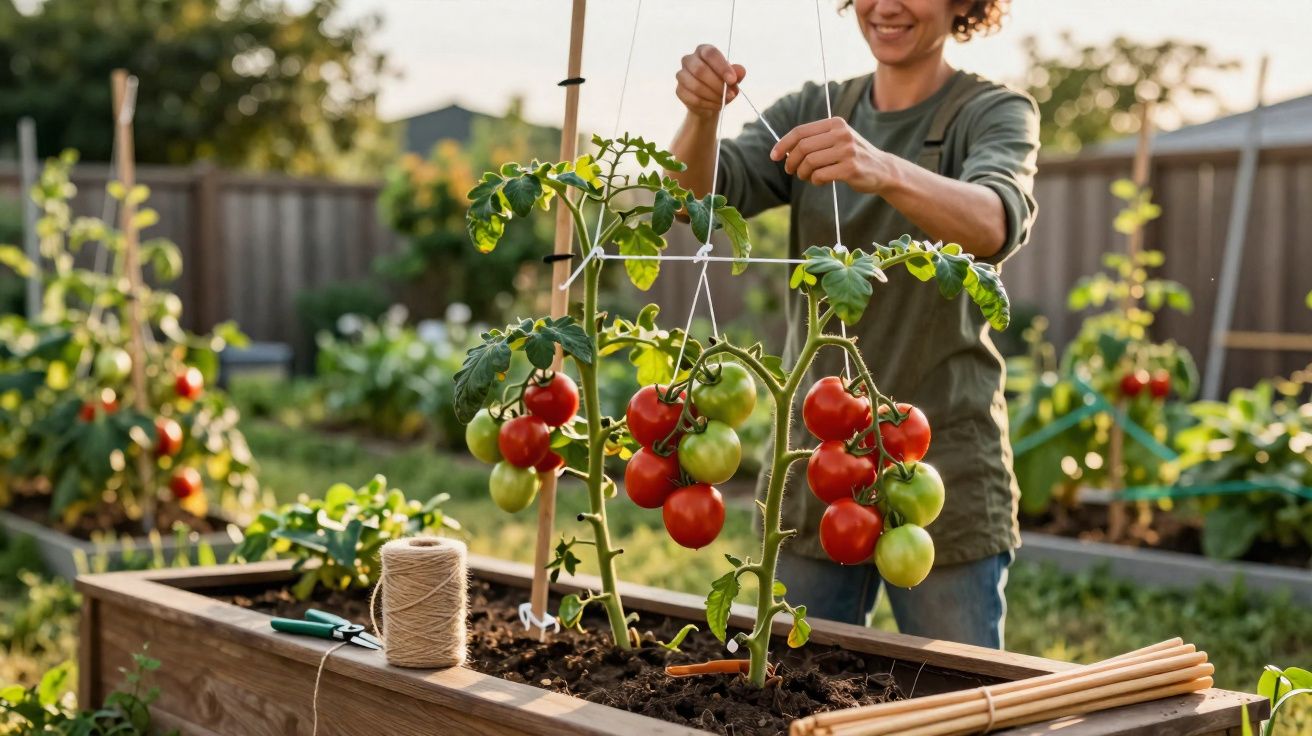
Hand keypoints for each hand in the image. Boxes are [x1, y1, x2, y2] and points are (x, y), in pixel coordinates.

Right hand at [676, 45, 745, 117]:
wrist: (710, 101)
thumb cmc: (722, 83)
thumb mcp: (733, 78)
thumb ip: (737, 73)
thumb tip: (740, 71)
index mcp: (703, 51)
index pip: (710, 54)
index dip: (722, 67)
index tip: (733, 80)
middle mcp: (689, 60)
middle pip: (700, 70)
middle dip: (718, 84)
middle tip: (731, 95)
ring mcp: (682, 75)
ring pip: (696, 86)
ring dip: (713, 96)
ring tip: (724, 100)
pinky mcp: (679, 90)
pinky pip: (693, 99)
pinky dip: (707, 104)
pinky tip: (716, 105)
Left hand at [770, 117, 891, 192]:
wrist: (883, 169)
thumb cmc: (853, 156)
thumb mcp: (837, 140)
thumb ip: (815, 141)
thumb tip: (784, 150)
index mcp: (835, 123)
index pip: (800, 131)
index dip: (783, 144)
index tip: (774, 156)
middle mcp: (842, 134)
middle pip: (802, 147)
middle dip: (791, 162)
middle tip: (791, 171)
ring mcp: (847, 150)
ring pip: (809, 162)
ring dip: (802, 173)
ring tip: (807, 177)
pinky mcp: (850, 168)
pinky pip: (820, 175)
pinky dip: (815, 181)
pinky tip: (820, 181)